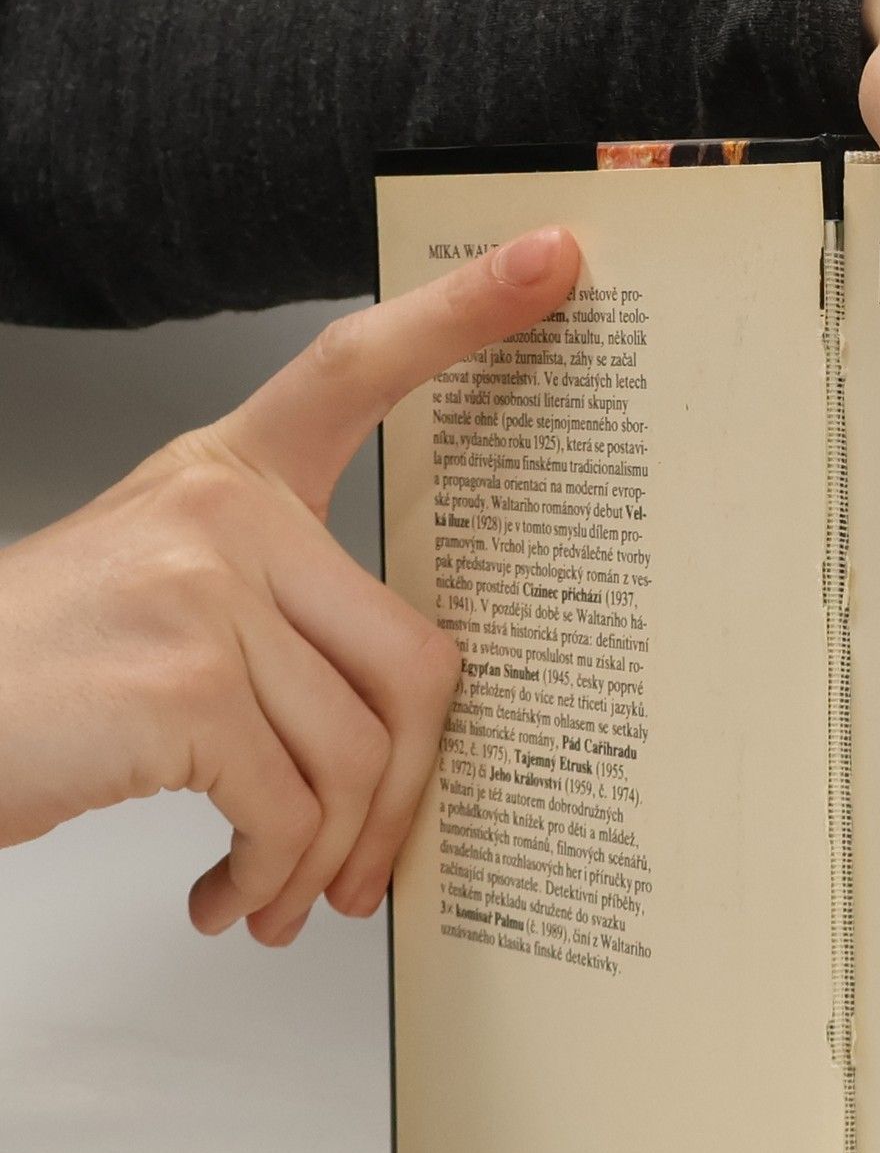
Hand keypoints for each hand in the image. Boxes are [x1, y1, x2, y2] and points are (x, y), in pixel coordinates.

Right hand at [0, 227, 579, 944]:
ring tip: (278, 891)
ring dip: (327, 854)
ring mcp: (202, 591)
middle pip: (418, 666)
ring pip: (361, 756)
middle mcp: (221, 515)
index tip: (555, 260)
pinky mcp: (184, 685)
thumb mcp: (170, 607)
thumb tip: (413, 737)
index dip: (464, 316)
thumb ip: (291, 627)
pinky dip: (270, 873)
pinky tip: (231, 892)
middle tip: (363, 866)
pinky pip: (294, 807)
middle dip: (404, 796)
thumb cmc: (45, 679)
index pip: (356, 373)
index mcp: (228, 481)